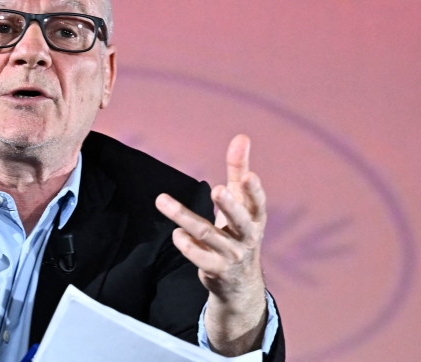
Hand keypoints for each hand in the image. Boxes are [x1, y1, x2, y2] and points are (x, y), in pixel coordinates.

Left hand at [155, 134, 267, 355]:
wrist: (241, 283)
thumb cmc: (240, 230)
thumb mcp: (242, 203)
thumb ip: (239, 170)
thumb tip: (241, 136)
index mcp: (256, 218)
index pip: (258, 203)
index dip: (254, 190)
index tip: (248, 175)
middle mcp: (247, 237)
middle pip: (238, 220)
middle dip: (228, 205)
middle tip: (217, 189)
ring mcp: (231, 255)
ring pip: (206, 234)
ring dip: (183, 217)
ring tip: (162, 201)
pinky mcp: (215, 269)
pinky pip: (198, 256)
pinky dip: (186, 244)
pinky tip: (176, 233)